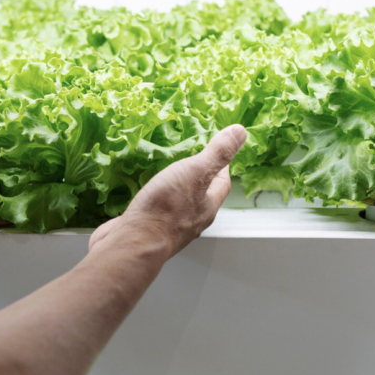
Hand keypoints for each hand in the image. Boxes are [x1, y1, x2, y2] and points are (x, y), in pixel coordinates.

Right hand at [88, 125, 246, 256]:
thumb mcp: (196, 172)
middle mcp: (193, 220)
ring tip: (167, 174)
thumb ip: (217, 153)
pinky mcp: (149, 230)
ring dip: (175, 190)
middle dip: (198, 179)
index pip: (222, 183)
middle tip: (191, 161)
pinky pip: (156, 212)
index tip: (218, 152)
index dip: (222, 166)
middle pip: (202, 196)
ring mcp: (171, 228)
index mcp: (208, 206)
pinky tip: (145, 194)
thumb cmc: (166, 209)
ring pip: (179, 205)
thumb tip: (241, 132)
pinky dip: (155, 200)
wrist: (134, 243)